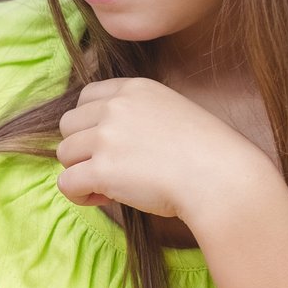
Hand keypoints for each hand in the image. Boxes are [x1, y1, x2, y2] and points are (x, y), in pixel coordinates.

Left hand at [55, 78, 273, 224]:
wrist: (223, 179)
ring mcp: (106, 136)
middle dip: (81, 147)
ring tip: (107, 186)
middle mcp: (116, 107)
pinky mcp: (102, 169)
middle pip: (68, 124)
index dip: (89, 123)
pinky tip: (102, 199)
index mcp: (135, 88)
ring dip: (80, 171)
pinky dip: (78, 195)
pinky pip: (66, 182)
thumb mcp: (173, 112)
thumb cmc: (208, 154)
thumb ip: (139, 115)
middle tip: (108, 168)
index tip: (108, 144)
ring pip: (64, 153)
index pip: (86, 96)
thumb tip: (108, 140)